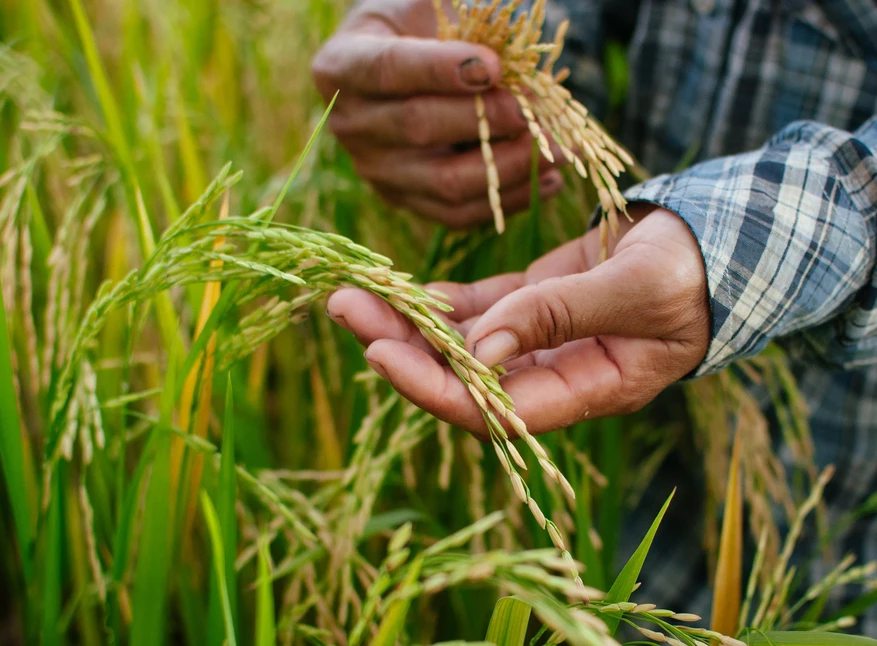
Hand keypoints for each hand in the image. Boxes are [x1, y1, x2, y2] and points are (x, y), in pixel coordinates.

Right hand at [311, 0, 563, 227]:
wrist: (403, 67)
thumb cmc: (421, 28)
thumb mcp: (429, 9)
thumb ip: (463, 27)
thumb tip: (512, 65)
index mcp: (342, 65)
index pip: (388, 69)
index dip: (440, 69)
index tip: (495, 65)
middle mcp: (350, 124)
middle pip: (418, 129)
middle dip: (487, 119)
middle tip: (536, 109)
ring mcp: (376, 170)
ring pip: (445, 182)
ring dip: (510, 167)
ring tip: (558, 149)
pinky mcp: (406, 200)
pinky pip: (459, 213)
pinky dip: (510, 199)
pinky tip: (550, 181)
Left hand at [326, 206, 710, 436]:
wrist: (713, 242)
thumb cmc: (693, 272)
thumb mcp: (637, 290)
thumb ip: (560, 316)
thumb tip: (481, 348)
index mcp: (586, 390)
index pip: (495, 411)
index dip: (434, 387)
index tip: (379, 352)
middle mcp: (553, 376)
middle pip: (462, 377)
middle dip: (402, 347)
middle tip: (345, 308)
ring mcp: (539, 342)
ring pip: (461, 342)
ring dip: (407, 321)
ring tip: (352, 292)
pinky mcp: (532, 306)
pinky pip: (475, 311)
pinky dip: (437, 302)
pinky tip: (399, 289)